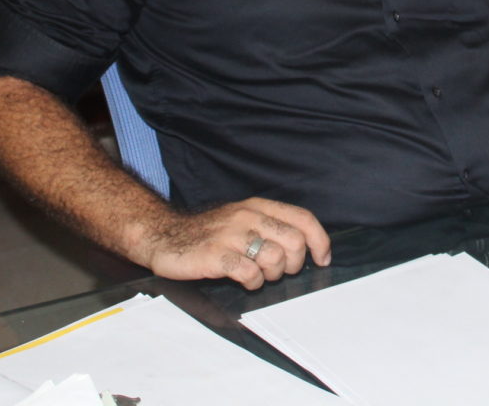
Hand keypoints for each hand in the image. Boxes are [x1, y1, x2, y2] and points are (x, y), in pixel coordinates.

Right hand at [140, 197, 331, 289]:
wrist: (166, 235)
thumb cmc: (209, 232)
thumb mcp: (242, 218)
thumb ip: (270, 226)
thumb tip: (304, 245)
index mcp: (258, 206)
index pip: (303, 218)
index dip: (320, 240)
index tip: (322, 258)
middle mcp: (248, 216)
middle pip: (295, 241)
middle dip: (295, 263)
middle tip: (281, 271)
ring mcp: (231, 235)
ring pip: (275, 258)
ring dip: (272, 274)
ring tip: (259, 274)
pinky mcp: (216, 255)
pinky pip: (249, 273)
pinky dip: (253, 282)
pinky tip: (244, 280)